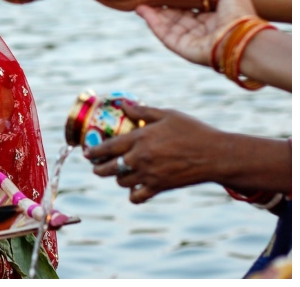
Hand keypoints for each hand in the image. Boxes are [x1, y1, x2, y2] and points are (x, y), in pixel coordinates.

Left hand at [84, 103, 224, 203]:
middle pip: (107, 168)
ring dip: (117, 177)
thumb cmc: (194, 131)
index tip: (87, 152)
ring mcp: (148, 175)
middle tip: (97, 166)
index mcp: (140, 139)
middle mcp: (140, 158)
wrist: (216, 155)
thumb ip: (143, 111)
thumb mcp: (168, 115)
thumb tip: (123, 104)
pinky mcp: (159, 188)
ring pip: (120, 182)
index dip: (92, 152)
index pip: (106, 148)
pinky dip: (132, 194)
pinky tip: (134, 187)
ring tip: (119, 172)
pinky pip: (136, 197)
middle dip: (98, 168)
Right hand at [134, 0, 257, 66]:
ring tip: (140, 3)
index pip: (192, 8)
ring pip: (168, 26)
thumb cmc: (240, 14)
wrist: (241, 39)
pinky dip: (153, 23)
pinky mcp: (183, 48)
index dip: (177, 0)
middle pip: (177, 17)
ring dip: (154, 15)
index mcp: (215, 17)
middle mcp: (202, 30)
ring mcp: (192, 40)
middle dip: (162, 8)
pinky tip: (143, 11)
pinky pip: (165, 34)